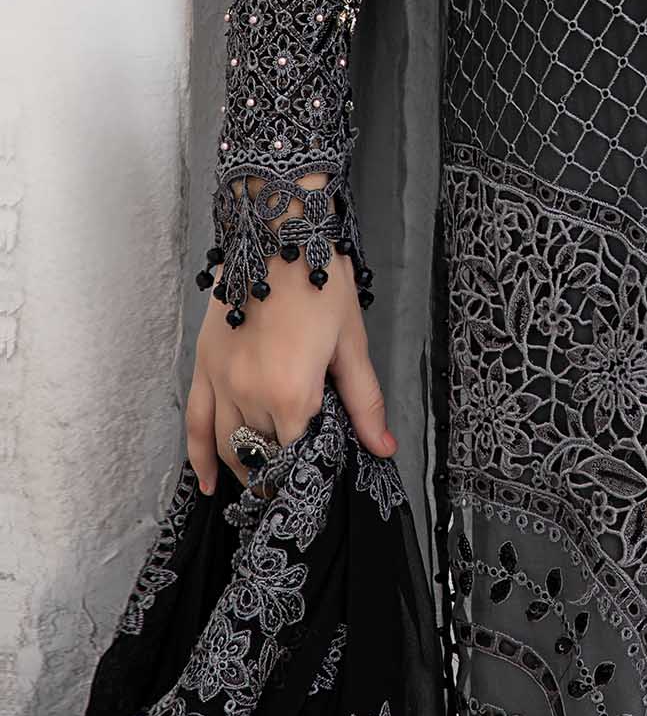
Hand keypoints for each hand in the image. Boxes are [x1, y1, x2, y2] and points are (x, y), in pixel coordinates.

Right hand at [185, 177, 395, 493]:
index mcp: (292, 392)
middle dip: (279, 471)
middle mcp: (250, 394)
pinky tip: (208, 483)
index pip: (298, 453)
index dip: (310, 468)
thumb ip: (364, 402)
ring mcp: (221, 381)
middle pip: (262, 453)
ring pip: (228, 446)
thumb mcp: (352, 343)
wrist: (278, 232)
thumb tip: (384, 447)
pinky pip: (195, 423)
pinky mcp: (203, 366)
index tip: (319, 476)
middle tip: (293, 482)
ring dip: (245, 469)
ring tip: (261, 483)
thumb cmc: (322, 283)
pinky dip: (199, 458)